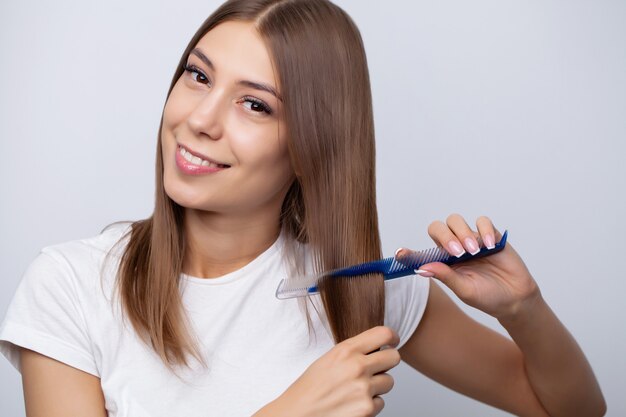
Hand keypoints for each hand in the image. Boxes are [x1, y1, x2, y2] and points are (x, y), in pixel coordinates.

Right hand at [272, 326, 400, 416]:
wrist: (297, 415)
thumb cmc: (308, 389)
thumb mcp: (328, 360)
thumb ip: (352, 352)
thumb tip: (376, 348)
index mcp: (346, 350)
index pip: (383, 334)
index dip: (392, 338)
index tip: (392, 342)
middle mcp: (357, 366)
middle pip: (394, 357)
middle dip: (387, 363)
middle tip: (377, 368)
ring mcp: (364, 389)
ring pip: (389, 382)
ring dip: (377, 386)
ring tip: (356, 390)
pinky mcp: (367, 409)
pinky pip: (381, 403)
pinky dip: (370, 405)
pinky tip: (352, 404)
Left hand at [404, 214, 540, 320]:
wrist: (515, 299)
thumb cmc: (487, 297)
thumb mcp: (464, 290)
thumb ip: (445, 276)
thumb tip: (422, 268)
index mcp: (443, 262)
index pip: (422, 253)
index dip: (410, 253)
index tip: (400, 254)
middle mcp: (454, 248)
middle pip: (438, 227)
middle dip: (445, 236)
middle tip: (457, 252)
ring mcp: (471, 239)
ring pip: (456, 221)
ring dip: (463, 233)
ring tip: (473, 251)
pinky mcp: (491, 235)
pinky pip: (482, 221)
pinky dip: (484, 230)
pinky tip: (489, 245)